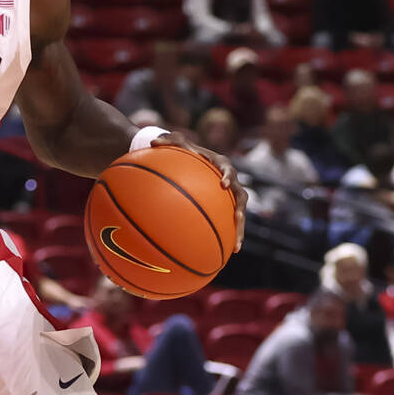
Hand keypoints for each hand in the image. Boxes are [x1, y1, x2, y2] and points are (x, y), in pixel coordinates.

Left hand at [150, 133, 247, 251]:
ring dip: (239, 229)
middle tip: (238, 220)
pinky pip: (229, 221)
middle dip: (241, 210)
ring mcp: (229, 195)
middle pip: (241, 196)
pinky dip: (227, 235)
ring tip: (236, 248)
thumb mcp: (175, 142)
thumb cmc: (184, 149)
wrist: (194, 159)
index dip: (227, 176)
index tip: (223, 184)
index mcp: (220, 164)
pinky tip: (223, 253)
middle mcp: (229, 180)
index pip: (227, 169)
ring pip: (240, 212)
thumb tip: (151, 142)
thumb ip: (166, 141)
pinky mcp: (226, 206)